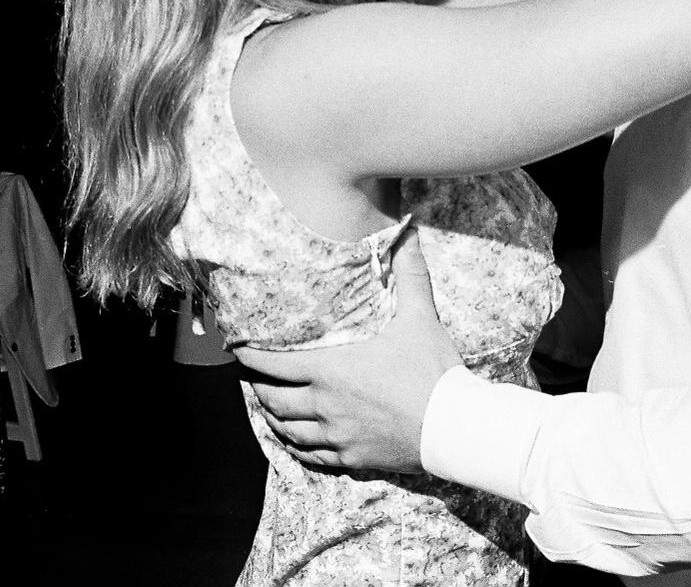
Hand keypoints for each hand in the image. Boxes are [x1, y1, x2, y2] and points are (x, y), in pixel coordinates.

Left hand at [234, 227, 461, 473]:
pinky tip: (296, 439)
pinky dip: (297, 446)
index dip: (249, 355)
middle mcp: (325, 404)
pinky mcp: (352, 459)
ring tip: (267, 405)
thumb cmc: (433, 369)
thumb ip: (408, 272)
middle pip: (274, 400)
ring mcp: (337, 435)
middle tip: (251, 376)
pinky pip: (312, 456)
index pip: (274, 363)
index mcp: (331, 369)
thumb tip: (407, 231)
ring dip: (273, 417)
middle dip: (257, 387)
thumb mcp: (419, 314)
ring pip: (288, 430)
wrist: (454, 429)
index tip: (235, 347)